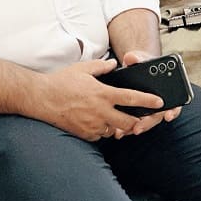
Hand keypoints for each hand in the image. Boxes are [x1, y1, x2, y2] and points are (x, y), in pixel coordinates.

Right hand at [34, 59, 161, 140]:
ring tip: (112, 117)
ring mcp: (92, 125)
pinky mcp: (85, 134)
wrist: (41, 99)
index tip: (159, 103)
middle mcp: (100, 112)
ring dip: (117, 126)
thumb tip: (113, 64)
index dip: (148, 101)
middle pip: (128, 122)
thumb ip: (101, 66)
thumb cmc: (61, 82)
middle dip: (136, 121)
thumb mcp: (83, 69)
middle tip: (138, 117)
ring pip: (114, 130)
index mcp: (102, 94)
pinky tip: (97, 122)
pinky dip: (102, 130)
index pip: (131, 98)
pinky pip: (100, 135)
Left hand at [119, 51, 180, 136]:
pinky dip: (128, 128)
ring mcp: (149, 109)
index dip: (173, 111)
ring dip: (135, 128)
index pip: (175, 103)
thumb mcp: (140, 58)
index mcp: (167, 90)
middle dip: (147, 124)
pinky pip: (135, 123)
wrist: (135, 66)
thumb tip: (131, 58)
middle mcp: (160, 103)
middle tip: (138, 128)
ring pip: (146, 122)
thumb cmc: (141, 62)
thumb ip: (137, 58)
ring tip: (123, 132)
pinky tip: (118, 131)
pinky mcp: (138, 112)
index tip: (168, 115)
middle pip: (158, 116)